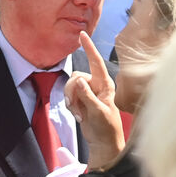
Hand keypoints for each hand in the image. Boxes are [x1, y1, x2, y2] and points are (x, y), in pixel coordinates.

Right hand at [65, 31, 123, 166]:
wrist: (103, 142)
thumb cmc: (106, 128)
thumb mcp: (98, 112)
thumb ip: (87, 96)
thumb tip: (79, 80)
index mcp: (105, 85)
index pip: (97, 62)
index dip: (89, 48)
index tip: (82, 34)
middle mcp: (97, 85)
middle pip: (76, 77)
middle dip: (72, 91)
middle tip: (74, 107)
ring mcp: (88, 92)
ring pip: (70, 86)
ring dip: (70, 101)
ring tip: (78, 114)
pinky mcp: (81, 100)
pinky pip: (68, 96)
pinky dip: (70, 106)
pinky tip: (78, 116)